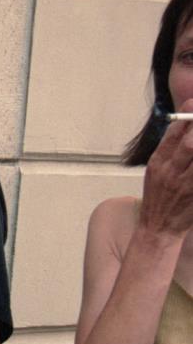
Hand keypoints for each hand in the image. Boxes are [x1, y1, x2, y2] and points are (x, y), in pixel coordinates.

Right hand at [139, 99, 192, 235]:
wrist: (158, 228)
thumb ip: (169, 147)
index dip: (188, 115)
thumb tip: (184, 122)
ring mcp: (185, 184)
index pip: (174, 132)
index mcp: (158, 162)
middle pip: (190, 144)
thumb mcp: (155, 169)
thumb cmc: (159, 197)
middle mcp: (171, 172)